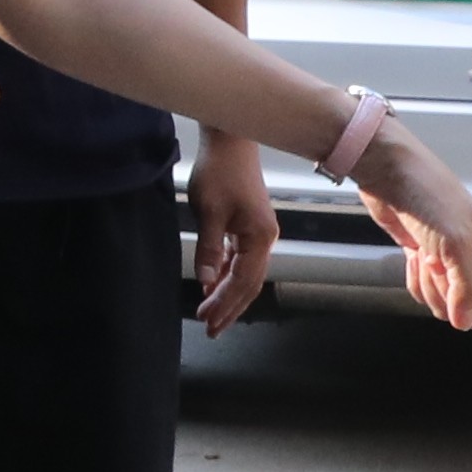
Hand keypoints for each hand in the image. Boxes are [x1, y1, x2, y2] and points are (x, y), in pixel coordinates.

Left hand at [186, 129, 280, 328]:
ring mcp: (258, 233)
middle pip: (249, 283)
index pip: (243, 281)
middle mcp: (265, 239)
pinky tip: (213, 286)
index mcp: (260, 238)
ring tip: (211, 314)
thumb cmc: (220, 171)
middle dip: (230, 307)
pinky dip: (227, 275)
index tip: (207, 320)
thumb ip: (209, 248)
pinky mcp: (248, 226)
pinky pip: (240, 260)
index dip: (225, 303)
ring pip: (245, 274)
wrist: (230, 142)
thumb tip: (206, 281)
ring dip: (228, 294)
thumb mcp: (209, 211)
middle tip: (211, 329)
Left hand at [360, 125, 471, 371]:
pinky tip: (414, 255)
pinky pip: (427, 296)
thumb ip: (466, 287)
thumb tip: (465, 323)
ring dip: (432, 287)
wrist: (393, 177)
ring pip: (448, 309)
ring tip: (426, 254)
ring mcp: (456, 269)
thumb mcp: (456, 243)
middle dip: (456, 299)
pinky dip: (417, 281)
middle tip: (443, 265)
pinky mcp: (430, 267)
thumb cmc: (433, 198)